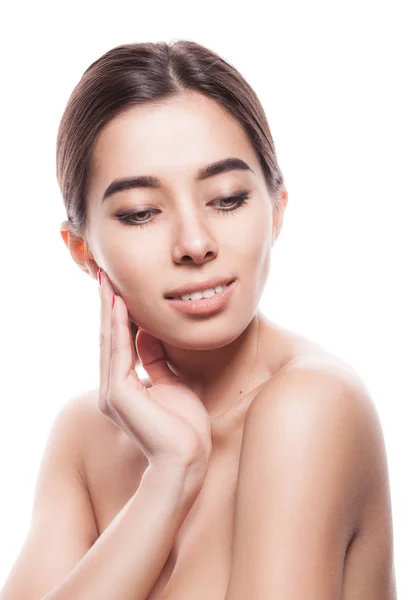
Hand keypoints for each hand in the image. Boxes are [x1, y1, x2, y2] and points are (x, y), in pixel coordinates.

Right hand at [98, 269, 211, 474]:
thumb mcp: (172, 383)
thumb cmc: (185, 426)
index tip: (118, 290)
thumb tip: (149, 334)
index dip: (117, 315)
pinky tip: (118, 305)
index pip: (119, 342)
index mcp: (124, 386)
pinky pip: (117, 351)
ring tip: (107, 282)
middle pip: (108, 337)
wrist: (188, 459)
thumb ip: (156, 360)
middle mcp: (112, 388)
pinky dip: (118, 327)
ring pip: (108, 340)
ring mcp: (111, 391)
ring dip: (108, 309)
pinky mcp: (117, 394)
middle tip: (104, 276)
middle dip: (107, 306)